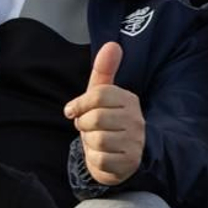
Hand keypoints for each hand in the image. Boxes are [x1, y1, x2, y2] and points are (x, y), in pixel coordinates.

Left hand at [63, 42, 144, 185]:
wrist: (124, 156)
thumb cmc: (107, 122)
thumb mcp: (103, 96)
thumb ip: (104, 71)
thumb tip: (112, 44)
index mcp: (128, 100)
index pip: (99, 94)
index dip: (79, 103)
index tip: (72, 110)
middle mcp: (136, 120)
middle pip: (95, 118)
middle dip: (83, 125)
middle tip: (87, 128)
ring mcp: (135, 142)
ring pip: (97, 139)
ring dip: (88, 142)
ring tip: (95, 140)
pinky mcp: (129, 163)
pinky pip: (100, 159)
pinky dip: (94, 159)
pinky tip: (101, 155)